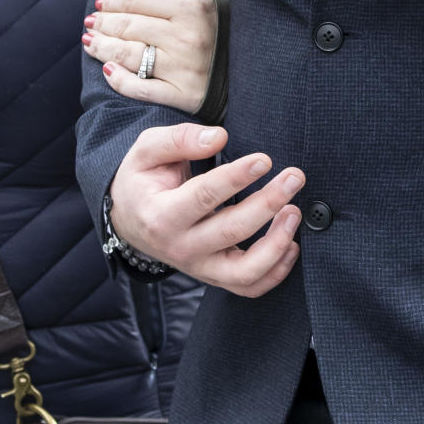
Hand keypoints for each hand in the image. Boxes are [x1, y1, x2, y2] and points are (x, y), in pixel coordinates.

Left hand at [83, 0, 216, 112]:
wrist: (248, 61)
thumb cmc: (216, 19)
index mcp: (193, 6)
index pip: (136, 0)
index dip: (112, 0)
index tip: (101, 2)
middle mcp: (189, 38)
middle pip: (128, 27)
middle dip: (103, 23)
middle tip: (92, 22)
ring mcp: (185, 69)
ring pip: (127, 55)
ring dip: (102, 48)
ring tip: (91, 42)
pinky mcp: (183, 96)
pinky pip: (140, 89)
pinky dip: (118, 80)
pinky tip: (107, 70)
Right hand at [109, 123, 303, 297]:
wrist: (129, 219)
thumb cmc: (142, 180)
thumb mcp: (147, 150)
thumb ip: (179, 139)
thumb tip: (219, 138)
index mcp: (161, 215)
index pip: (204, 196)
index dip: (237, 177)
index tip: (264, 160)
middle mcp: (180, 247)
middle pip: (232, 231)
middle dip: (268, 202)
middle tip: (294, 177)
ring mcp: (199, 266)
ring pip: (245, 271)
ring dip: (277, 242)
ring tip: (294, 212)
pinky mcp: (214, 276)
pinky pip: (250, 286)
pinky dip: (276, 271)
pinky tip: (291, 243)